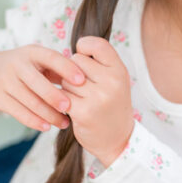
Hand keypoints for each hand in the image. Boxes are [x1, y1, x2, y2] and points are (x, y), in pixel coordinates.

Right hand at [0, 45, 85, 130]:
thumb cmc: (26, 66)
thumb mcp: (39, 60)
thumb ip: (59, 68)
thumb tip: (87, 78)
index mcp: (33, 52)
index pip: (51, 58)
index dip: (67, 68)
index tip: (81, 80)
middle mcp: (17, 65)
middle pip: (38, 83)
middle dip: (55, 96)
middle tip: (71, 106)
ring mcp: (5, 82)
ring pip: (29, 101)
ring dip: (49, 114)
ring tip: (65, 123)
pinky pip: (18, 112)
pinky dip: (34, 121)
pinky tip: (48, 126)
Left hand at [61, 37, 133, 167]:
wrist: (118, 138)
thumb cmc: (113, 104)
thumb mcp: (117, 79)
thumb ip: (101, 62)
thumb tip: (77, 47)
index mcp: (120, 70)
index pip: (98, 45)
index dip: (85, 46)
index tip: (83, 54)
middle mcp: (112, 82)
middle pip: (76, 61)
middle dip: (73, 71)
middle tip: (83, 84)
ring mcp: (98, 97)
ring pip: (66, 79)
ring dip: (67, 88)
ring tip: (81, 98)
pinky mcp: (84, 112)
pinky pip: (61, 97)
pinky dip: (62, 101)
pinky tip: (72, 108)